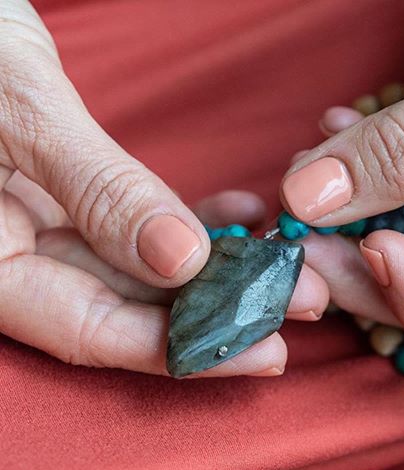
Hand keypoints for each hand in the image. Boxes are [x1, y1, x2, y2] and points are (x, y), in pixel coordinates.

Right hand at [0, 1, 326, 375]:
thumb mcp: (13, 109)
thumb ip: (96, 189)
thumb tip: (180, 261)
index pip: (93, 331)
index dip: (183, 349)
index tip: (264, 352)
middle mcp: (15, 260)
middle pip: (129, 308)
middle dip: (220, 309)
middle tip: (301, 303)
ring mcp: (41, 227)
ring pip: (141, 268)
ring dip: (218, 267)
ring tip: (288, 261)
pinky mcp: (65, 195)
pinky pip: (136, 221)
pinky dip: (191, 218)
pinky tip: (244, 214)